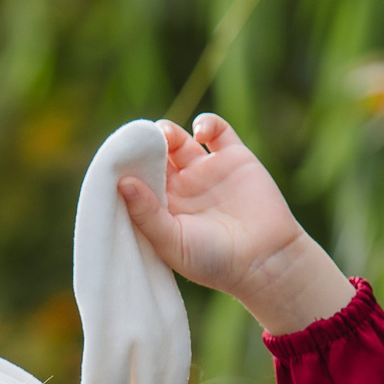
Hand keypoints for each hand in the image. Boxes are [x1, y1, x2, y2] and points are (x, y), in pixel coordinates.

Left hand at [117, 115, 354, 334]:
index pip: (137, 179)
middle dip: (144, 146)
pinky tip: (199, 132)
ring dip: (167, 132)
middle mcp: (182, 187)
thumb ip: (146, 214)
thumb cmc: (213, 261)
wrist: (265, 259)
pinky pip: (217, 130)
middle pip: (154, 156)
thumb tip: (122, 183)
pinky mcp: (234, 157)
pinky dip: (206, 122)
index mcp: (163, 208)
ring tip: (163, 136)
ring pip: (179, 140)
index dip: (127, 167)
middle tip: (138, 143)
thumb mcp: (172, 242)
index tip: (118, 158)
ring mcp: (207, 171)